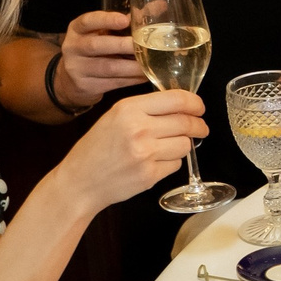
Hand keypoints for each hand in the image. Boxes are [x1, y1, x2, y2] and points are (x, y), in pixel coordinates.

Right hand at [55, 10, 140, 109]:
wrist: (72, 80)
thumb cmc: (97, 48)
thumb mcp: (105, 32)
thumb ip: (130, 19)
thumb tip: (161, 5)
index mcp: (78, 29)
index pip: (87, 21)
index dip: (105, 20)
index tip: (125, 20)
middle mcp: (73, 47)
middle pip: (96, 45)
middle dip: (123, 45)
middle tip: (145, 45)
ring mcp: (77, 68)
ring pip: (107, 67)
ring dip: (132, 67)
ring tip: (150, 64)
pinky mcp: (86, 86)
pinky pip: (113, 83)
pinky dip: (131, 79)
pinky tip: (144, 76)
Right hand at [55, 90, 204, 211]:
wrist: (79, 181)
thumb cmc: (97, 148)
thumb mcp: (114, 117)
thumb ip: (145, 109)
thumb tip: (181, 106)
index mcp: (129, 109)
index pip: (177, 99)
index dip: (195, 103)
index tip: (199, 108)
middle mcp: (138, 128)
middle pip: (186, 122)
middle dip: (199, 125)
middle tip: (200, 128)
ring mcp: (145, 153)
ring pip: (185, 145)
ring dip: (183, 145)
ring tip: (168, 146)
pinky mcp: (150, 175)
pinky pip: (176, 164)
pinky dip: (171, 162)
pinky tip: (155, 162)